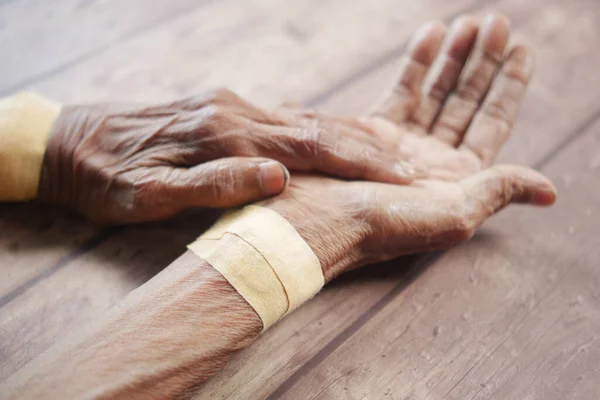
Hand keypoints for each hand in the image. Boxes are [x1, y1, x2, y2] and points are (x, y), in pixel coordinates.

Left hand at [37, 89, 415, 223]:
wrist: (73, 143)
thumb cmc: (112, 177)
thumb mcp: (151, 194)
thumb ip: (214, 184)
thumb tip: (277, 178)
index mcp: (223, 137)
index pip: (308, 148)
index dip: (357, 164)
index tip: (399, 178)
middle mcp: (234, 113)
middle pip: (315, 128)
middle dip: (367, 148)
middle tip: (410, 167)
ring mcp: (230, 107)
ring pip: (304, 119)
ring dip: (348, 136)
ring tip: (388, 152)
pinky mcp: (223, 108)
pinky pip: (282, 117)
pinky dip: (317, 128)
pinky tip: (335, 135)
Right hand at [262, 15, 556, 280]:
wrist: (315, 222)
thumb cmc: (382, 224)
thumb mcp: (453, 214)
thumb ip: (499, 190)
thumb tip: (548, 189)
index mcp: (456, 181)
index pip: (492, 123)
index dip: (509, 85)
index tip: (523, 49)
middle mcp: (431, 161)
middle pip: (466, 102)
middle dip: (484, 63)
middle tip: (499, 23)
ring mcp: (400, 144)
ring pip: (435, 92)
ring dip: (455, 57)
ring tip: (471, 23)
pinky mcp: (369, 132)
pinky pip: (401, 90)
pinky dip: (418, 62)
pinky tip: (432, 35)